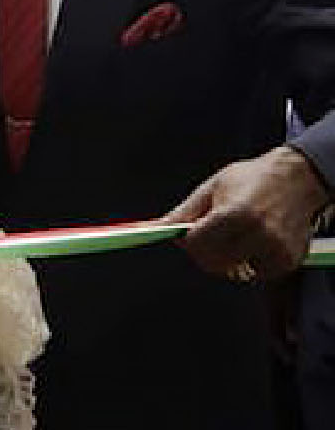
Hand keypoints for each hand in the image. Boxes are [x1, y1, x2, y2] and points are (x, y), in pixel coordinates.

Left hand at [166, 147, 330, 281]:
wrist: (299, 178)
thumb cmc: (254, 178)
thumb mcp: (213, 187)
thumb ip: (183, 213)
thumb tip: (152, 228)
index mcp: (235, 212)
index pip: (197, 243)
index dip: (187, 242)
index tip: (187, 236)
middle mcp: (258, 233)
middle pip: (213, 262)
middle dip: (204, 252)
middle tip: (210, 236)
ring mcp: (275, 249)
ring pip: (233, 270)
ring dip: (228, 258)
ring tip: (237, 234)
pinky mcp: (287, 260)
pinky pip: (256, 273)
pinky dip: (250, 262)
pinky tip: (255, 241)